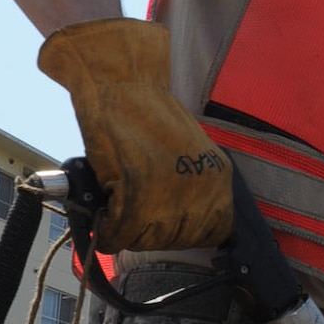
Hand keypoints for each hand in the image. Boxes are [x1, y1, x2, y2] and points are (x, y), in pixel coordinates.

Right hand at [39, 19, 232, 251]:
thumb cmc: (147, 115)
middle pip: (180, 240)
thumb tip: (172, 224)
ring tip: (117, 220)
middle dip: (152, 236)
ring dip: (131, 236)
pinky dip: (111, 234)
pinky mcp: (140, 192)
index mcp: (218, 179)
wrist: (121, 82)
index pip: (213, 232)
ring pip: (151, 240)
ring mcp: (173, 193)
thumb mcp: (185, 154)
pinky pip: (124, 231)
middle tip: (132, 225)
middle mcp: (203, 189)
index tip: (162, 227)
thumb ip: (187, 190)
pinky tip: (105, 226)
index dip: (183, 235)